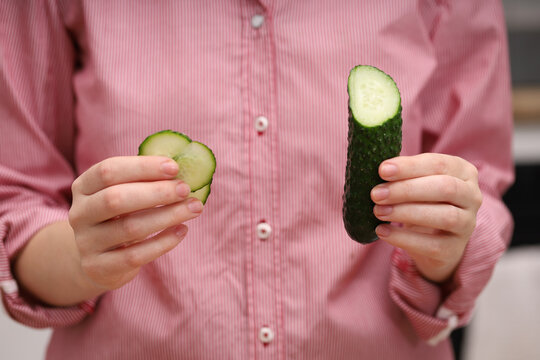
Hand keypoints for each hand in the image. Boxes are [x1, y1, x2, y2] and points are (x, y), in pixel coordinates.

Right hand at [68, 156, 202, 291]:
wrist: (97, 260)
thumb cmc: (120, 216)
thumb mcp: (124, 193)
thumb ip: (146, 180)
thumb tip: (183, 170)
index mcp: (84, 186)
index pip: (108, 170)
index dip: (143, 167)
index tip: (174, 167)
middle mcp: (80, 213)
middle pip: (115, 199)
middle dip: (156, 192)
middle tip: (185, 189)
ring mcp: (87, 243)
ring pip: (130, 228)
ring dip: (167, 216)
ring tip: (194, 208)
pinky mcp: (100, 267)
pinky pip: (136, 255)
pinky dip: (163, 242)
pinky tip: (183, 230)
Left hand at [370, 153, 482, 282]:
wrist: (434, 241)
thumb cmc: (422, 201)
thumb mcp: (417, 182)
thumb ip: (403, 175)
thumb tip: (380, 170)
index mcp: (463, 171)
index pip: (439, 164)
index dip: (410, 167)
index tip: (382, 170)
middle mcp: (472, 196)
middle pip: (445, 188)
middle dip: (407, 190)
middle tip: (376, 193)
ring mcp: (467, 224)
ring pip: (444, 216)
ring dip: (406, 213)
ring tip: (378, 211)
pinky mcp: (454, 249)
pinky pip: (431, 245)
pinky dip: (403, 238)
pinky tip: (382, 231)